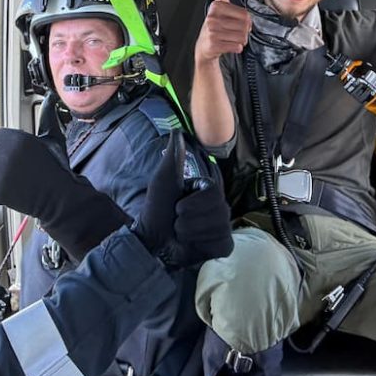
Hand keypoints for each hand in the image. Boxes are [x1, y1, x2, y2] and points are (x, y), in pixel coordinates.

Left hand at [0, 128, 129, 259]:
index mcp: (15, 138)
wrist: (57, 197)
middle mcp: (3, 153)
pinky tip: (5, 188)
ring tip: (11, 179)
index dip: (7, 147)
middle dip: (0, 161)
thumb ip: (46, 117)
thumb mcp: (52, 139)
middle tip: (17, 169)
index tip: (17, 156)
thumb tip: (50, 99)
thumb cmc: (55, 169)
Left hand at [133, 132, 233, 268]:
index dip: (193, 201)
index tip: (178, 205)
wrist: (152, 242)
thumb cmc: (156, 210)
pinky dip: (204, 245)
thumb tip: (177, 130)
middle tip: (177, 221)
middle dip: (190, 219)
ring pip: (219, 227)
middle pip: (218, 210)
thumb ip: (173, 157)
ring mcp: (222, 226)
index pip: (214, 191)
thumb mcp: (164, 181)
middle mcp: (219, 206)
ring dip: (193, 233)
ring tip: (182, 234)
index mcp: (208, 190)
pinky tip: (195, 245)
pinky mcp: (223, 245)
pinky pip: (222, 243)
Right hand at [194, 0, 251, 63]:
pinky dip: (236, 48)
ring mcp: (212, 31)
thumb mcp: (218, 4)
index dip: (246, 20)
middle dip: (243, 31)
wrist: (204, 46)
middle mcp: (213, 18)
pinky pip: (236, 46)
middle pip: (244, 26)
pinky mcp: (214, 44)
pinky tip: (228, 44)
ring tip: (230, 38)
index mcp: (216, 6)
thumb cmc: (214, 25)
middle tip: (234, 31)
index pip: (244, 14)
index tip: (237, 21)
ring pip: (242, 37)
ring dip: (240, 40)